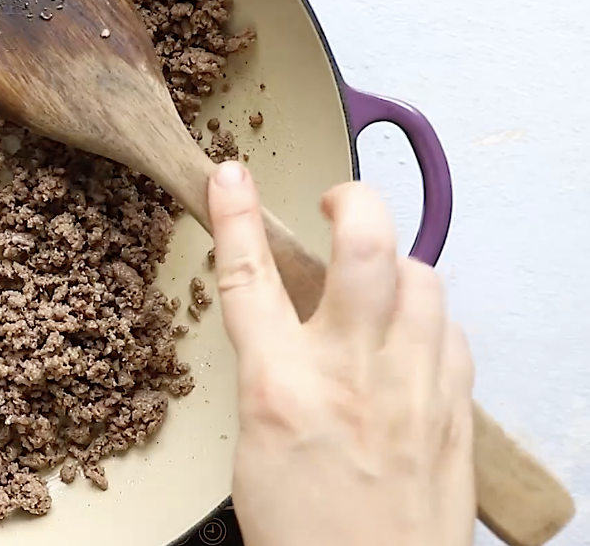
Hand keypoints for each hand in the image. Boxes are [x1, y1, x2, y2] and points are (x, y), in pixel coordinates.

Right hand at [207, 162, 474, 545]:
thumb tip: (282, 327)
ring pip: (423, 278)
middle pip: (363, 247)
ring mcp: (414, 388)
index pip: (250, 276)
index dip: (236, 214)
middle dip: (352, 200)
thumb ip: (270, 374)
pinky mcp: (455, 410)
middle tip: (337, 201)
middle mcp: (353, 375)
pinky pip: (452, 331)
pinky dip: (430, 317)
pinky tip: (413, 333)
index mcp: (282, 387)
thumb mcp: (254, 445)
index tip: (230, 176)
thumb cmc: (305, 535)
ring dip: (397, 263)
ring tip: (377, 276)